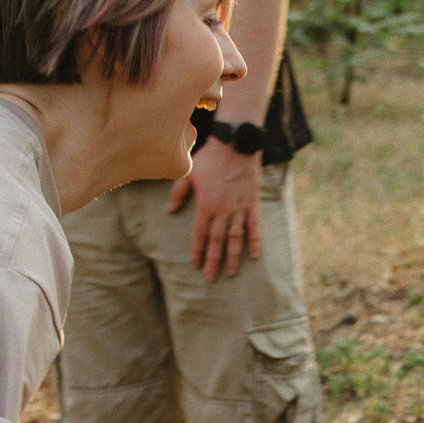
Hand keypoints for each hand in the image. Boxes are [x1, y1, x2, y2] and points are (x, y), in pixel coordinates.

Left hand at [167, 143, 264, 280]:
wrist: (236, 144)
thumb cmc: (210, 157)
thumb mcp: (188, 172)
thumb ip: (178, 193)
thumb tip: (169, 210)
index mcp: (206, 204)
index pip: (199, 233)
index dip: (197, 250)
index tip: (195, 265)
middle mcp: (223, 210)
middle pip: (217, 241)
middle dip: (213, 261)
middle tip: (211, 278)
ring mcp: (239, 208)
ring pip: (235, 238)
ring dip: (233, 257)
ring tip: (230, 273)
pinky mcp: (252, 203)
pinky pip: (254, 226)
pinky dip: (254, 241)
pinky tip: (254, 256)